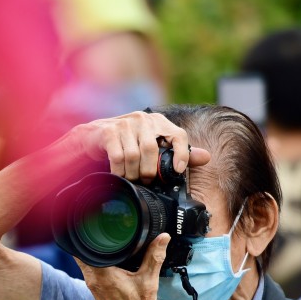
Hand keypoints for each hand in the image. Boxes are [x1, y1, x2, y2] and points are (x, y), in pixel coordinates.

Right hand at [63, 110, 210, 181]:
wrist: (93, 136)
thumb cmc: (127, 142)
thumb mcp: (154, 144)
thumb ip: (179, 151)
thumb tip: (206, 157)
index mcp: (159, 121)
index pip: (178, 135)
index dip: (182, 153)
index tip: (178, 170)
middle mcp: (143, 119)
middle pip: (152, 150)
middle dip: (149, 171)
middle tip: (146, 180)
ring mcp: (124, 124)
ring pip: (134, 155)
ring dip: (133, 173)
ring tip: (131, 178)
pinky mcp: (108, 132)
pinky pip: (118, 157)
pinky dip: (119, 171)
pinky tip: (119, 174)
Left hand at [76, 233, 171, 299]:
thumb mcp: (149, 282)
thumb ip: (154, 257)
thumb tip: (163, 237)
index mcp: (102, 273)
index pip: (87, 246)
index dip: (89, 231)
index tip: (96, 220)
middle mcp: (92, 277)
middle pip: (83, 249)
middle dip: (90, 237)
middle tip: (102, 225)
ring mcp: (91, 282)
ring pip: (85, 257)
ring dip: (92, 248)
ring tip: (104, 236)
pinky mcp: (94, 286)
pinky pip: (89, 265)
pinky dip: (95, 257)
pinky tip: (107, 253)